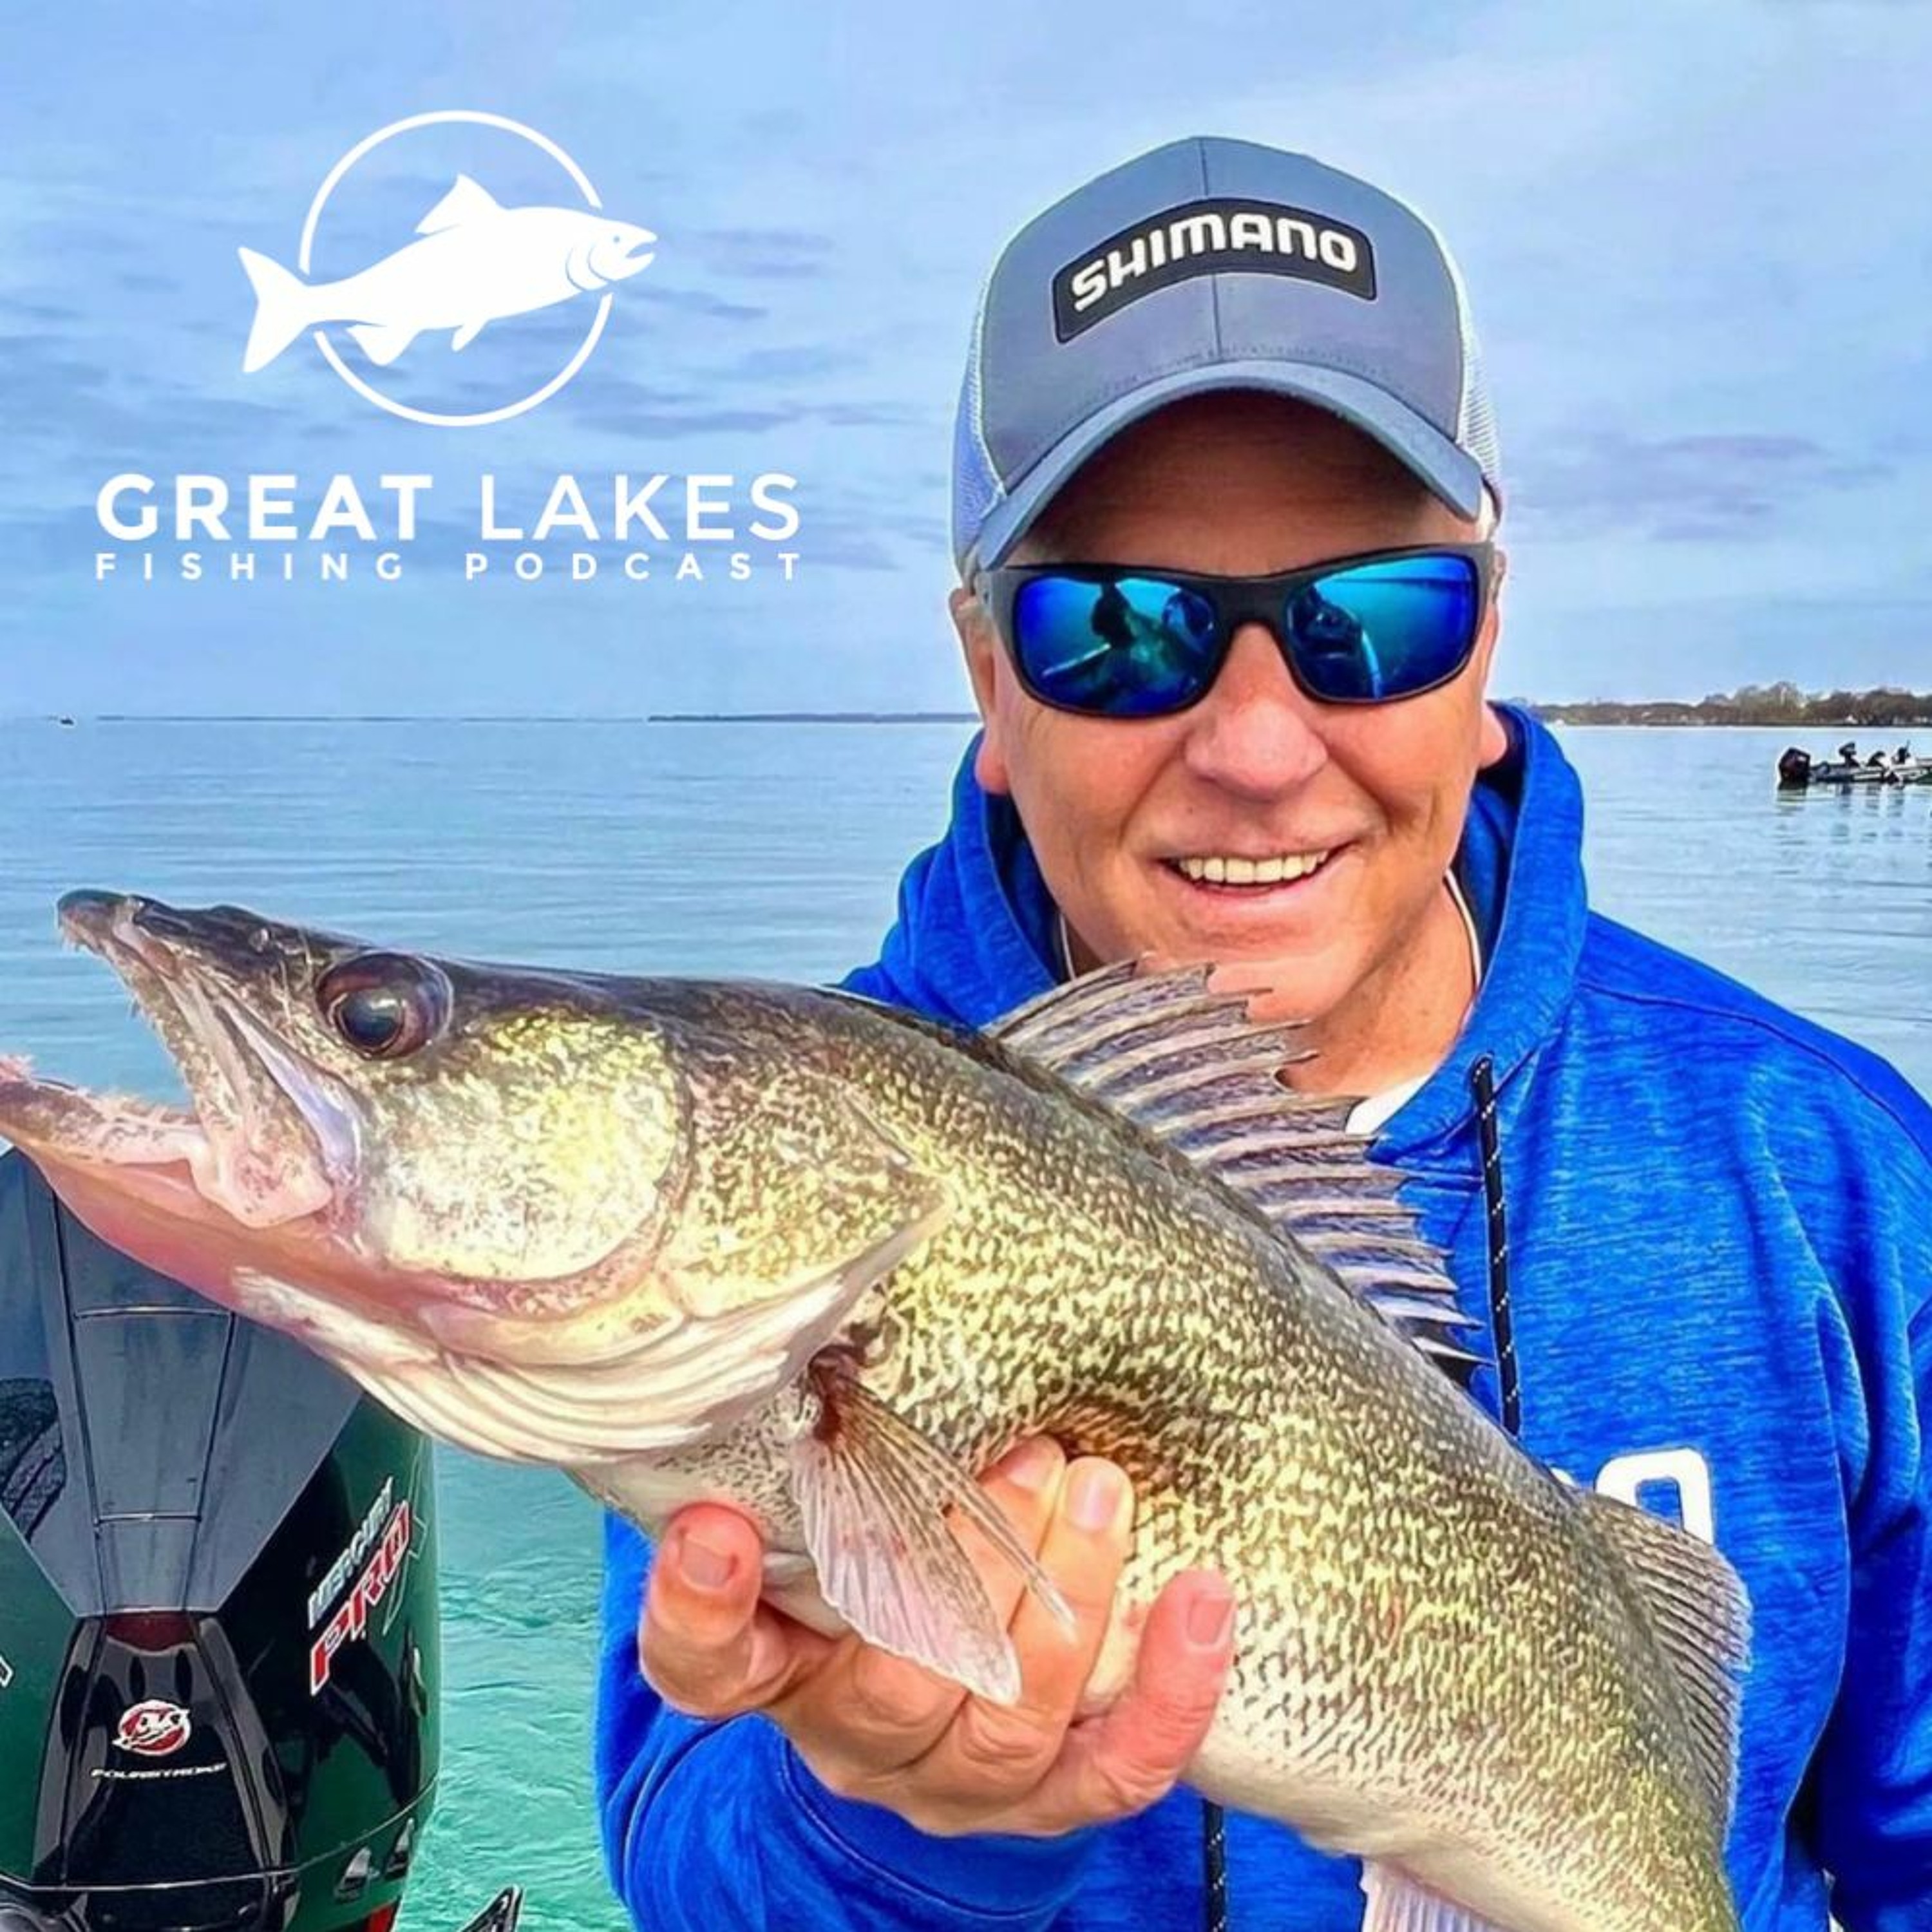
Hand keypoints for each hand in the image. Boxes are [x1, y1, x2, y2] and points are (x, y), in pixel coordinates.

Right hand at [638, 1437, 1235, 1836]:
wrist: (955, 1692)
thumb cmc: (896, 1560)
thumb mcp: (844, 1511)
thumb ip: (834, 1455)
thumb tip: (854, 1316)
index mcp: (782, 1668)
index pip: (707, 1664)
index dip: (699, 1608)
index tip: (712, 1530)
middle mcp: (855, 1740)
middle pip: (892, 1688)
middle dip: (970, 1563)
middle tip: (1029, 1453)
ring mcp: (955, 1785)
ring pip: (1009, 1725)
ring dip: (1068, 1598)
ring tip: (1103, 1488)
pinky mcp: (1052, 1805)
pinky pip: (1117, 1768)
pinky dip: (1168, 1688)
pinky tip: (1203, 1600)